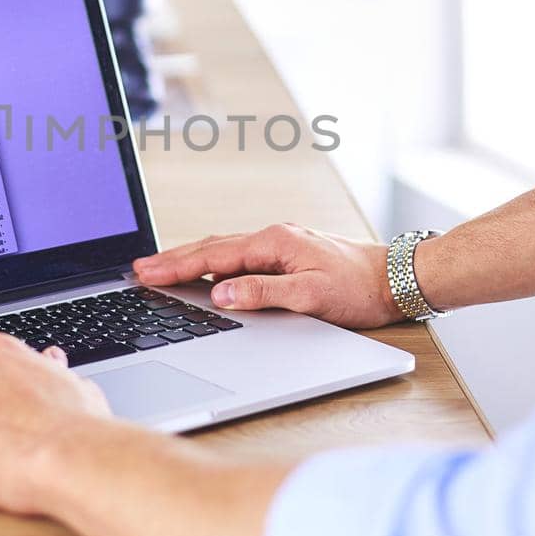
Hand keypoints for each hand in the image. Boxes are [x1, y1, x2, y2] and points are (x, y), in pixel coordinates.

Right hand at [132, 223, 400, 328]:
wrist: (397, 278)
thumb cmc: (360, 288)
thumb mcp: (311, 295)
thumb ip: (264, 293)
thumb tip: (222, 294)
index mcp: (273, 243)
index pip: (212, 257)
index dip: (176, 267)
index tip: (144, 273)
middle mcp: (273, 239)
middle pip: (210, 248)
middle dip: (172, 260)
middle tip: (137, 270)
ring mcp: (279, 245)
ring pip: (223, 251)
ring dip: (190, 259)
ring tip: (160, 270)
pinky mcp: (286, 256)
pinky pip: (238, 257)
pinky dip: (212, 263)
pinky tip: (205, 273)